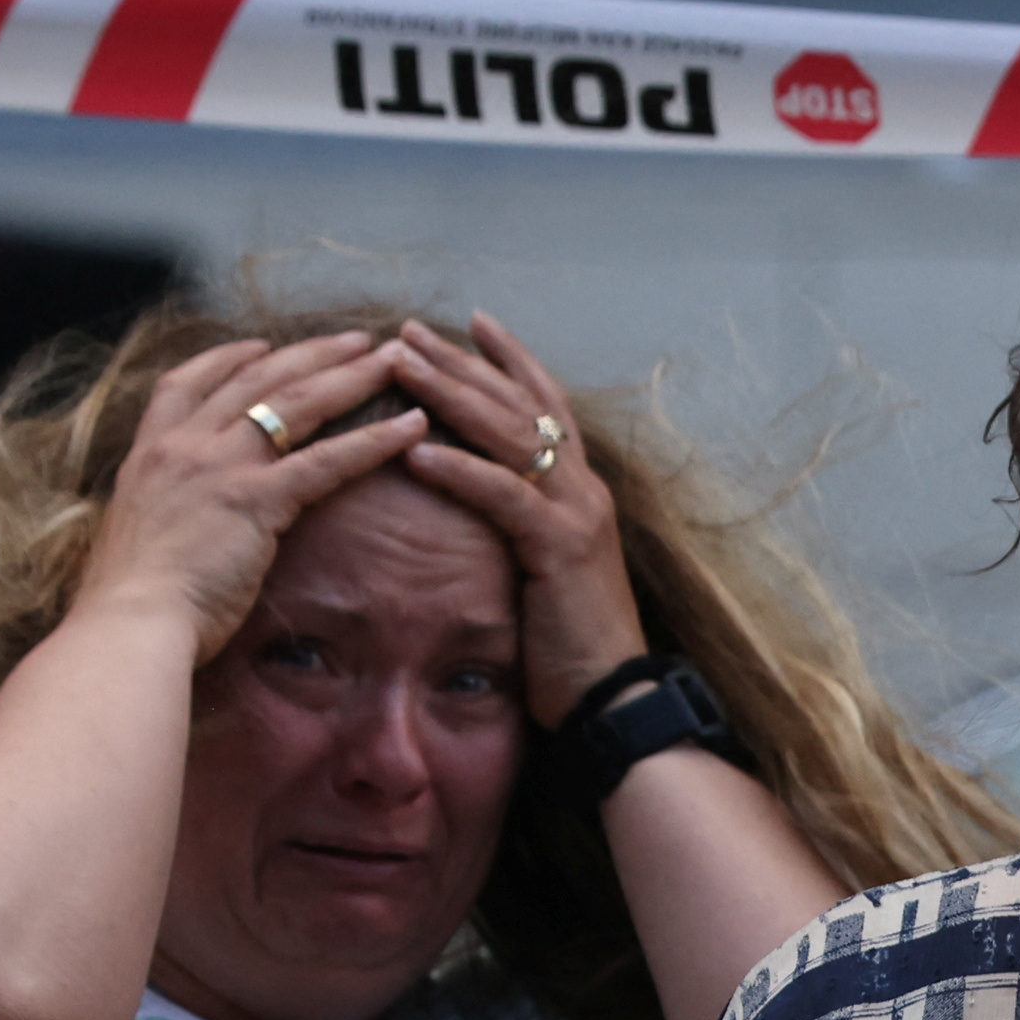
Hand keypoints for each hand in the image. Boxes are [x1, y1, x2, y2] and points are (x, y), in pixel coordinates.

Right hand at [75, 328, 436, 663]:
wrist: (125, 626)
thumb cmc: (128, 602)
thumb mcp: (135, 535)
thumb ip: (164, 511)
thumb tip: (181, 519)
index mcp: (148, 453)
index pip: (186, 382)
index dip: (228, 358)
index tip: (262, 344)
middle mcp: (182, 446)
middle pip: (257, 380)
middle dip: (312, 353)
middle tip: (358, 339)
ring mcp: (218, 467)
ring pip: (296, 404)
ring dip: (351, 376)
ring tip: (396, 360)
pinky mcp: (255, 500)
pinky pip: (326, 460)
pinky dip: (374, 440)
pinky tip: (411, 427)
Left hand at [381, 311, 656, 724]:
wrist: (616, 697)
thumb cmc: (571, 644)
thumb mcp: (544, 569)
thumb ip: (521, 528)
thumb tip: (483, 508)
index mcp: (579, 490)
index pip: (545, 404)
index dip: (510, 360)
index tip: (471, 322)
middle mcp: (583, 489)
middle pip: (519, 405)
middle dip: (463, 363)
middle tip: (409, 330)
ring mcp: (576, 514)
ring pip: (509, 435)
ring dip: (451, 395)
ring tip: (402, 364)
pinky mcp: (560, 548)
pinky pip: (503, 496)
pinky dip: (459, 469)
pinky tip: (417, 448)